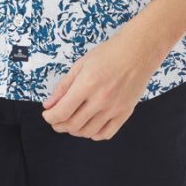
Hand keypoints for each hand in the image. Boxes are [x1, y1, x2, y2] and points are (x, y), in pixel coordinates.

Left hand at [40, 25, 161, 140]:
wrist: (138, 51)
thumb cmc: (109, 53)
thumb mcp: (82, 64)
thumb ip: (64, 86)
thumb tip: (49, 104)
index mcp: (87, 84)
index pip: (62, 112)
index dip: (50, 117)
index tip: (46, 114)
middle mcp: (101, 99)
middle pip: (73, 125)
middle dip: (59, 125)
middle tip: (56, 119)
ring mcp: (114, 108)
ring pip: (88, 132)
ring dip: (74, 130)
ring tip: (71, 121)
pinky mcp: (125, 113)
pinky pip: (106, 134)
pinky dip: (93, 134)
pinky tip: (89, 125)